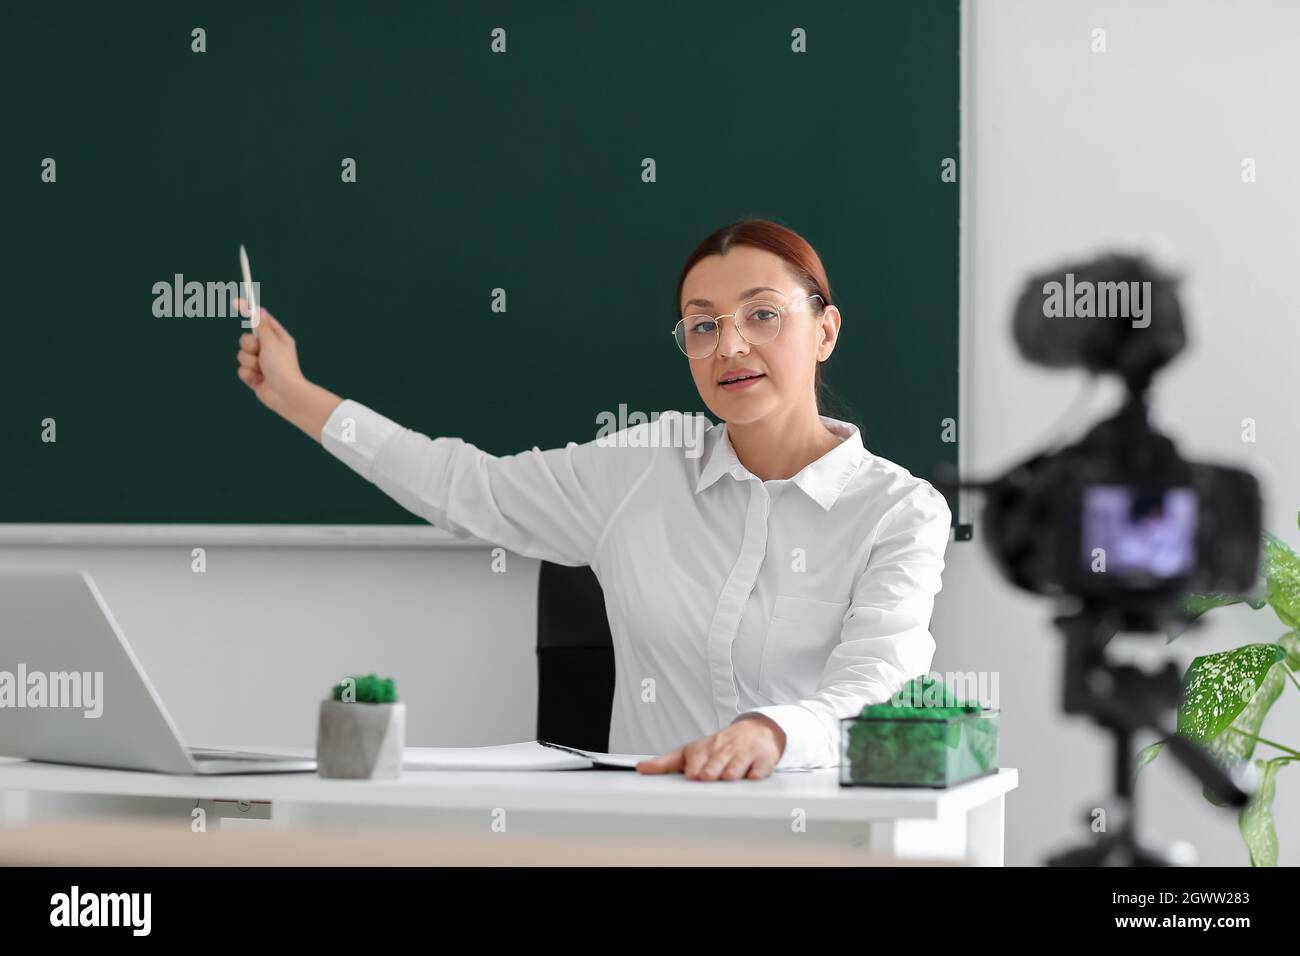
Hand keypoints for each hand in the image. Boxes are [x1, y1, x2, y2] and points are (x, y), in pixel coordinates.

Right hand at [234, 298, 341, 440]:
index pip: (261, 321)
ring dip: (249, 362)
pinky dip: (248, 374)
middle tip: (259, 351)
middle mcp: (269, 350)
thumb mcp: (272, 342)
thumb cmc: (282, 366)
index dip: (249, 312)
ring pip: (241, 355)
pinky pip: (241, 370)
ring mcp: (261, 364)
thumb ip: (262, 326)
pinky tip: (259, 380)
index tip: (236, 302)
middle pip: (246, 338)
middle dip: (249, 345)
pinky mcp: (255, 377)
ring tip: (262, 369)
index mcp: (278, 338)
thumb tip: (259, 310)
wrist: (285, 394)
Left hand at [636, 714, 785, 780]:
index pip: (699, 755)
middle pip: (718, 758)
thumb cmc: (718, 746)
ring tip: (727, 777)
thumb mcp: (691, 752)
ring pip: (739, 761)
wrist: (753, 732)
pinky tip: (754, 775)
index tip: (691, 773)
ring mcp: (744, 753)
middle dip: (713, 767)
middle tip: (707, 776)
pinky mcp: (762, 759)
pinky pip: (761, 765)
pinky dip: (758, 770)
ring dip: (733, 768)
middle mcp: (724, 749)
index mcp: (705, 749)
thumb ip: (666, 763)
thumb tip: (641, 768)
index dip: (695, 764)